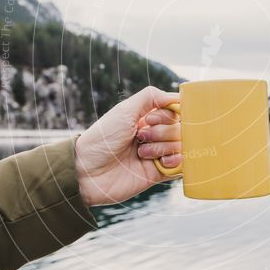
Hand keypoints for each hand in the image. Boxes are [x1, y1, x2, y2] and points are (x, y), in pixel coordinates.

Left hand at [74, 86, 181, 205]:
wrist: (88, 171)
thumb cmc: (103, 138)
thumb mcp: (125, 109)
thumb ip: (151, 96)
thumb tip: (177, 95)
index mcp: (146, 119)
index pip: (174, 112)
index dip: (167, 115)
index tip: (149, 120)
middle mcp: (154, 135)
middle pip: (179, 129)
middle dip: (162, 132)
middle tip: (140, 138)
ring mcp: (157, 154)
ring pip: (181, 146)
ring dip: (163, 147)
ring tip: (141, 153)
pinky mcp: (158, 173)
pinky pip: (181, 165)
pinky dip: (175, 161)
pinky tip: (159, 162)